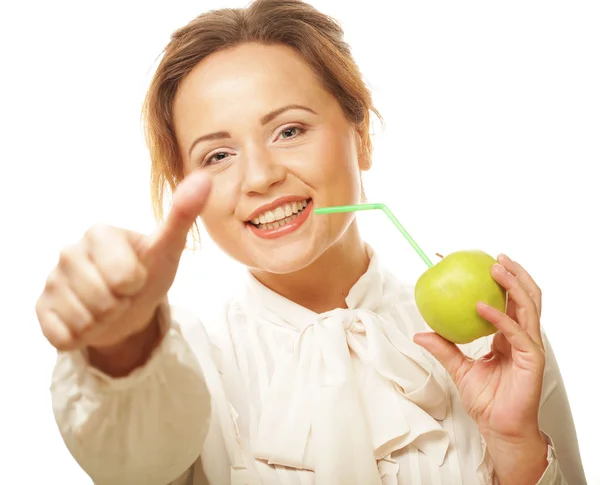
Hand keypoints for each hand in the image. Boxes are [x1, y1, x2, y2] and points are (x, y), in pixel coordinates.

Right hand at [36, 170, 211, 350]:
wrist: (129, 306)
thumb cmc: (149, 272)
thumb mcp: (169, 247)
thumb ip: (183, 215)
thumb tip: (204, 178)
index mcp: (99, 233)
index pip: (124, 277)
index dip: (136, 285)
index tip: (136, 277)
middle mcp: (69, 252)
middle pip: (102, 301)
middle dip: (120, 306)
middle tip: (122, 295)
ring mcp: (52, 280)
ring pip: (83, 321)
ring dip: (103, 323)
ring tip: (107, 307)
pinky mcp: (41, 308)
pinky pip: (62, 336)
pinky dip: (81, 337)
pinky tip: (87, 321)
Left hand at [414, 253, 545, 442]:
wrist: (499, 427)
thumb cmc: (486, 400)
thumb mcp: (459, 368)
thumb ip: (443, 348)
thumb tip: (419, 333)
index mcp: (509, 336)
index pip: (507, 301)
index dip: (497, 282)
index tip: (477, 264)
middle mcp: (522, 336)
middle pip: (526, 297)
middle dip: (514, 273)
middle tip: (494, 257)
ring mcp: (530, 346)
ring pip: (529, 306)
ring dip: (513, 284)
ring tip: (495, 268)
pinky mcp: (532, 358)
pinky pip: (516, 332)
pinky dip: (499, 316)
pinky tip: (481, 306)